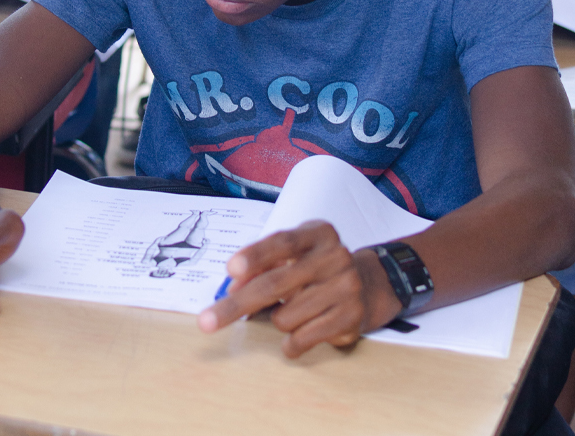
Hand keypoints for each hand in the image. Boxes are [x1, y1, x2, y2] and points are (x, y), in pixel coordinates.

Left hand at [197, 221, 402, 357]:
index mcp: (318, 233)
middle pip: (276, 284)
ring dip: (277, 320)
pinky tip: (298, 332)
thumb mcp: (295, 254)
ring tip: (293, 311)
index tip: (231, 270)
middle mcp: (335, 257)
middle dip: (237, 305)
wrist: (367, 286)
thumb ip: (265, 265)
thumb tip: (234, 288)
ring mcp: (345, 287)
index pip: (282, 242)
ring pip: (285, 316)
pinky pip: (302, 338)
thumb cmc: (316, 268)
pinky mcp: (351, 318)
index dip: (255, 256)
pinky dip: (290, 342)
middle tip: (207, 321)